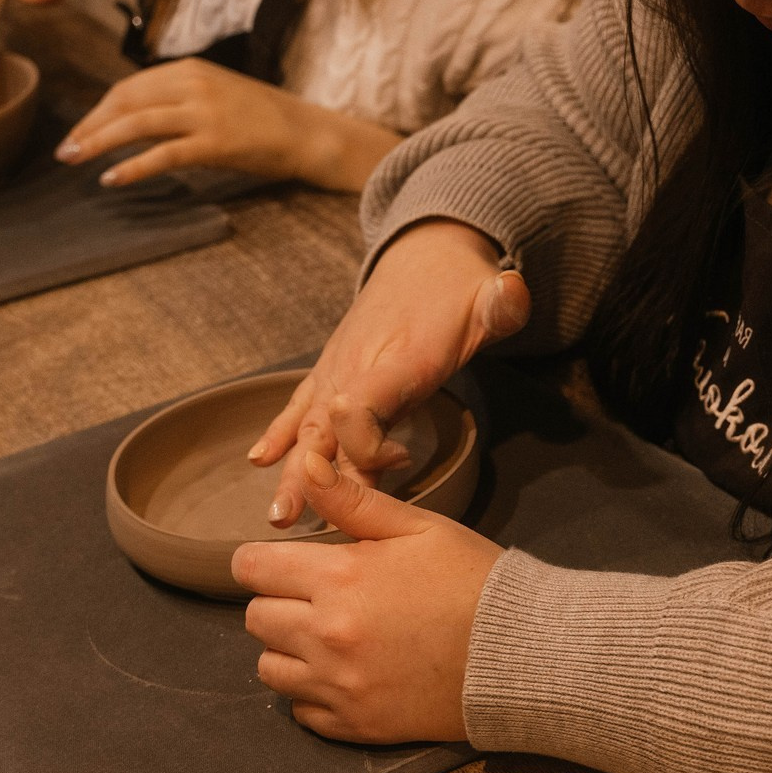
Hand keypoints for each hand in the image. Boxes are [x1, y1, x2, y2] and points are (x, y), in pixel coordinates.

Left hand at [56, 57, 392, 189]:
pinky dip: (132, 166)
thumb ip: (178, 101)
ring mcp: (205, 112)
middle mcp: (194, 84)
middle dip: (90, 125)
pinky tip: (111, 179)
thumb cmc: (263, 120)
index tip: (80, 131)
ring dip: (99, 143)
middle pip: (125, 101)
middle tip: (66, 150)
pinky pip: (163, 154)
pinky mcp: (216, 142)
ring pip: (137, 123)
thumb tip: (134, 120)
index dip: (98, 110)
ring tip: (74, 161)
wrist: (308, 133)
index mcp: (191, 69)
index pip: (129, 87)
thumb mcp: (216, 96)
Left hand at [236, 449, 503, 742]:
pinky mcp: (354, 724)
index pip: (252, 569)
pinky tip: (345, 673)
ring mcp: (337, 686)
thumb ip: (354, 501)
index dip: (261, 561)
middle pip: (255, 618)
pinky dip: (312, 692)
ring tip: (327, 638)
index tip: (281, 564)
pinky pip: (300, 710)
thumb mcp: (419, 528)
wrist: (521, 655)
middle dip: (277, 602)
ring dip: (288, 650)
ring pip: (269, 668)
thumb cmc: (472, 581)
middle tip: (316, 598)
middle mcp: (326, 636)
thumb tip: (307, 464)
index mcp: (338, 579)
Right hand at [252, 220, 528, 524]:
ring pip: (307, 424)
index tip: (401, 459)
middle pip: (326, 426)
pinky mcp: (331, 370)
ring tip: (277, 514)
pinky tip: (259, 459)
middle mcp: (357, 365)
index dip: (370, 442)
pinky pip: (299, 403)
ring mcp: (338, 368)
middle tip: (289, 517)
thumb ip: (504, 302)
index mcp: (398, 356)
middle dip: (308, 474)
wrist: (426, 255)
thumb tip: (512, 289)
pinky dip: (279, 431)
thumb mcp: (492, 296)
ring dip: (290, 468)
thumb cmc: (461, 288)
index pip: (365, 406)